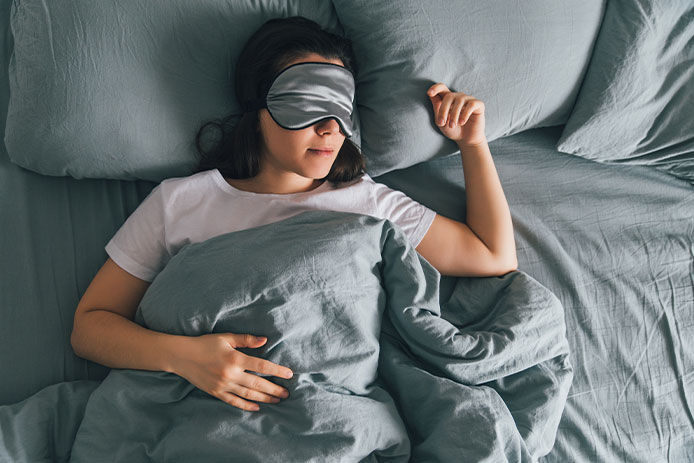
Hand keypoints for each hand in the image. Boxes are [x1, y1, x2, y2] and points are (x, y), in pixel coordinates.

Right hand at [172, 333, 293, 411]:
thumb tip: (265, 340)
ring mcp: (223, 385)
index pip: (262, 366)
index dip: (277, 371)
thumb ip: (246, 340)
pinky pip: (234, 401)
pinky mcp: (216, 393)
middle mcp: (230, 374)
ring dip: (264, 398)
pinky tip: (257, 407)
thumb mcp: (226, 338)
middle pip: (258, 384)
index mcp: (235, 359)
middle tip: (287, 394)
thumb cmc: (205, 344)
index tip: (290, 374)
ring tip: (277, 401)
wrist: (182, 356)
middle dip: (274, 389)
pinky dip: (246, 405)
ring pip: (248, 394)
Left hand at [427, 83, 485, 145]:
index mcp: (448, 100)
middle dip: (443, 109)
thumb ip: (437, 109)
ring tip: (452, 125)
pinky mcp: (479, 105)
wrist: (466, 140)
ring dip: (454, 114)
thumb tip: (431, 96)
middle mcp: (459, 97)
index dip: (436, 88)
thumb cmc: (453, 130)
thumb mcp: (441, 122)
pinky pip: (471, 104)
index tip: (429, 93)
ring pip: (460, 100)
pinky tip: (462, 122)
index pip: (442, 88)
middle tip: (441, 123)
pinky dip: (465, 114)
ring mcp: (469, 100)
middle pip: (449, 96)